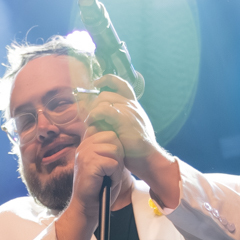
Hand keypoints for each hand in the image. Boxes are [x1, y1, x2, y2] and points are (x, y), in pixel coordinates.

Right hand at [55, 128, 125, 239]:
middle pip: (114, 138)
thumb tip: (123, 137)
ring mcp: (85, 153)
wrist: (88, 207)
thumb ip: (111, 150)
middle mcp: (84, 145)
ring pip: (115, 151)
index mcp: (87, 143)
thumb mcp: (106, 164)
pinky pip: (113, 164)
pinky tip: (107, 182)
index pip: (110, 132)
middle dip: (118, 156)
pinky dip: (115, 175)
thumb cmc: (99, 187)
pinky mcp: (89, 163)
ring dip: (116, 167)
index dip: (116, 148)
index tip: (110, 165)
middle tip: (110, 172)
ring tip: (108, 178)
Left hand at [79, 74, 180, 210]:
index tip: (97, 83)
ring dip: (93, 109)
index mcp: (134, 106)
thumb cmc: (137, 150)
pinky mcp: (124, 118)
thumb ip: (118, 122)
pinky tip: (91, 122)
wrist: (149, 159)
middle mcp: (132, 105)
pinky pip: (104, 109)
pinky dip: (94, 114)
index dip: (108, 80)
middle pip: (107, 93)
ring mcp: (129, 110)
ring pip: (104, 98)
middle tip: (90, 116)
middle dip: (94, 102)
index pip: (122, 84)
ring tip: (90, 122)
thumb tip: (101, 119)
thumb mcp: (128, 131)